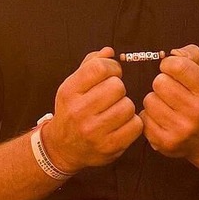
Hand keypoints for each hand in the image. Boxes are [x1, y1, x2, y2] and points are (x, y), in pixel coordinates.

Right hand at [41, 47, 142, 171]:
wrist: (62, 148)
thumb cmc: (71, 111)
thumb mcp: (72, 86)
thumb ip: (90, 65)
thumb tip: (109, 51)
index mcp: (69, 92)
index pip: (99, 68)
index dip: (112, 67)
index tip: (112, 74)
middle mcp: (79, 111)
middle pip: (117, 86)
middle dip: (118, 89)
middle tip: (112, 96)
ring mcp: (94, 131)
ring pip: (128, 106)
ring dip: (126, 106)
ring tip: (116, 110)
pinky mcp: (109, 147)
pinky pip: (136, 125)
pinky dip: (133, 123)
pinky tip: (122, 124)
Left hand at [140, 44, 198, 162]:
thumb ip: (191, 55)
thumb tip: (173, 53)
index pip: (177, 66)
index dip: (168, 64)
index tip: (171, 70)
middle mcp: (196, 112)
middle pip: (159, 83)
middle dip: (162, 83)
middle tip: (171, 91)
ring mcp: (181, 129)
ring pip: (149, 100)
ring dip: (155, 100)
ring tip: (167, 105)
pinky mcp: (166, 143)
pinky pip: (143, 118)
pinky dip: (149, 116)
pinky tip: (162, 119)